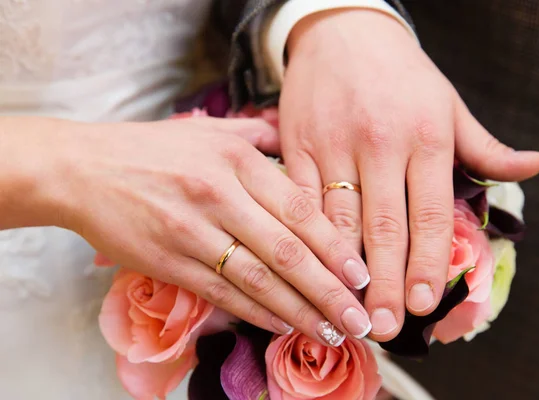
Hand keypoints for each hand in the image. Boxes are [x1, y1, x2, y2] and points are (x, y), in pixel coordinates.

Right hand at [45, 117, 372, 344]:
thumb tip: (297, 142)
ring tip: (331, 333)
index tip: (362, 275)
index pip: (299, 210)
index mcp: (236, 158)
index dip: (335, 247)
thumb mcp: (209, 129)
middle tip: (360, 320)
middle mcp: (219, 195)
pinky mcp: (169, 262)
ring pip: (258, 280)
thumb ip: (258, 135)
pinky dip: (256, 313)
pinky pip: (222, 293)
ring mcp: (192, 231)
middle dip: (330, 291)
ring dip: (299, 312)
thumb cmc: (151, 149)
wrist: (83, 169)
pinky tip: (283, 327)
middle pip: (287, 251)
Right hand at [280, 10, 538, 340]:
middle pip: (384, 227)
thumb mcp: (448, 102)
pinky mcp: (297, 147)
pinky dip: (307, 240)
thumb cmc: (400, 73)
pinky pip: (302, 201)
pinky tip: (310, 269)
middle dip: (386, 283)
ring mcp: (333, 147)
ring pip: (338, 221)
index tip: (425, 302)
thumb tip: (533, 166)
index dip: (429, 263)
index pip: (429, 213)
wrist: (341, 32)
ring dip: (343, 273)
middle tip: (386, 328)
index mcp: (424, 136)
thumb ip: (485, 145)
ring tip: (349, 311)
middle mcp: (379, 144)